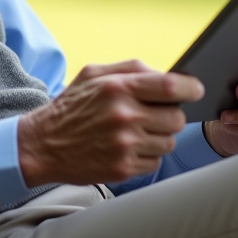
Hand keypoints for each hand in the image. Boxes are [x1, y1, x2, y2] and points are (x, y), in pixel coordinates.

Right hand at [17, 60, 204, 186]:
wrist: (42, 145)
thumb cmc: (71, 107)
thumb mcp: (93, 73)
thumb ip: (132, 69)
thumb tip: (168, 74)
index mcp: (118, 88)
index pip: (171, 86)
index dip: (191, 88)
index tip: (195, 90)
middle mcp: (124, 117)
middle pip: (176, 118)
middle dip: (170, 115)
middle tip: (153, 115)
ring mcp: (125, 146)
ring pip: (169, 142)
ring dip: (159, 136)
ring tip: (136, 132)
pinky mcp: (123, 169)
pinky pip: (156, 162)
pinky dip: (147, 155)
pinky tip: (127, 148)